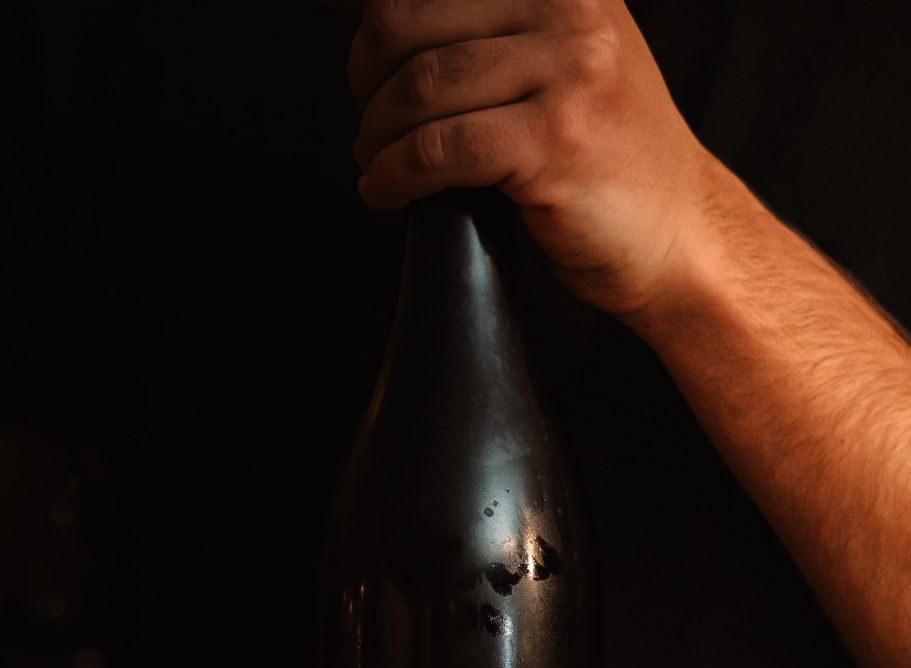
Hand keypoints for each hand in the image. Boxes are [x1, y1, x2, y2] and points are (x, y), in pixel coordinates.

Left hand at [348, 0, 716, 320]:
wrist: (680, 236)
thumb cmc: (607, 160)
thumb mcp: (560, 63)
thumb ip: (487, 30)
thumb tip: (368, 13)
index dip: (368, 22)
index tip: (360, 72)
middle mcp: (570, 8)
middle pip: (405, 20)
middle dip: (364, 80)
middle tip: (369, 123)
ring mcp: (568, 72)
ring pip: (419, 87)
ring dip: (375, 136)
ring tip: (376, 164)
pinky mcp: (555, 141)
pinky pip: (440, 148)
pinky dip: (396, 175)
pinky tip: (389, 193)